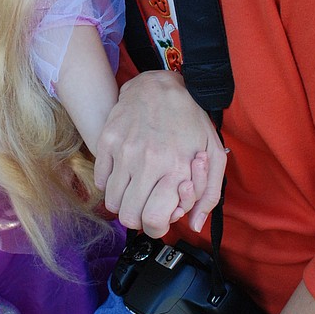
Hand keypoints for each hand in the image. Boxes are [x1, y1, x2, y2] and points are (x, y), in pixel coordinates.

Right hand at [93, 72, 225, 236]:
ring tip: (137, 189)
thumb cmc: (190, 120)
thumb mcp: (214, 154)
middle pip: (129, 217)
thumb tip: (194, 224)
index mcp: (176, 169)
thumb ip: (209, 194)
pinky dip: (111, 185)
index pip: (154, 221)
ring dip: (124, 203)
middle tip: (147, 206)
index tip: (160, 218)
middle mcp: (147, 163)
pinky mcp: (107, 142)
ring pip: (112, 203)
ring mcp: (124, 152)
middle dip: (139, 218)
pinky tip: (125, 174)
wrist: (160, 85)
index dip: (158, 227)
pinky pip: (101, 182)